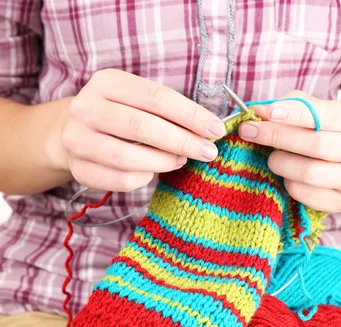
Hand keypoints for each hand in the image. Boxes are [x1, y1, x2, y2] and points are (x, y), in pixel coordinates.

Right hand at [61, 69, 225, 191]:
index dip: (190, 114)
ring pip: (128, 157)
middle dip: (182, 141)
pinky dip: (143, 178)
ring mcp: (78, 140)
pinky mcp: (79, 168)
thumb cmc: (119, 114)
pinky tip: (152, 172)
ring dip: (163, 162)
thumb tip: (208, 129)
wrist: (73, 131)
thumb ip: (167, 111)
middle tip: (207, 151)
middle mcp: (86, 108)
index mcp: (106, 81)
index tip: (216, 129)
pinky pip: (120, 179)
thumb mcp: (138, 100)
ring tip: (181, 160)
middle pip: (141, 126)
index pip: (156, 97)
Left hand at [238, 91, 340, 212]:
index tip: (266, 112)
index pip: (326, 115)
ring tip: (271, 158)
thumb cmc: (321, 132)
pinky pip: (305, 194)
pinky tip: (286, 176)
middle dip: (278, 137)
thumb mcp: (313, 111)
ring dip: (281, 163)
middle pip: (316, 145)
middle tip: (250, 132)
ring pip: (310, 172)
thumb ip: (291, 106)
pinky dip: (288, 184)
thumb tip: (259, 111)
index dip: (294, 114)